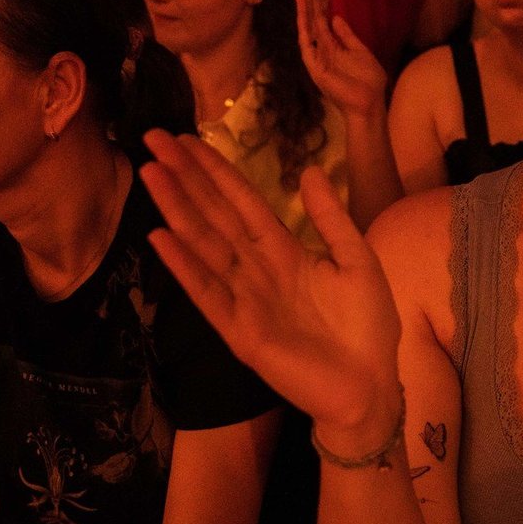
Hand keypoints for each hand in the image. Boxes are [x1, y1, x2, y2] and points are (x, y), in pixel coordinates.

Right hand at [140, 130, 401, 448]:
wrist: (370, 385)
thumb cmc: (368, 326)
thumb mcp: (357, 260)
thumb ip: (330, 219)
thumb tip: (308, 171)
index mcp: (284, 251)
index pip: (242, 201)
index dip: (216, 171)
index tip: (186, 140)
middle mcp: (257, 270)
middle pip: (214, 214)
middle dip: (185, 177)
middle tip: (153, 138)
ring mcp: (244, 299)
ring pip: (204, 245)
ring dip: (177, 209)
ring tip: (151, 174)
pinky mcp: (239, 332)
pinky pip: (207, 294)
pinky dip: (183, 266)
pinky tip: (160, 237)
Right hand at [296, 0, 387, 119]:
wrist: (369, 103)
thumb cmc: (368, 81)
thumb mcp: (360, 51)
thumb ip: (347, 36)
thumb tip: (336, 17)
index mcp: (333, 47)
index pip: (321, 22)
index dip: (315, 5)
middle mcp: (322, 50)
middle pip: (312, 23)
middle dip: (307, 3)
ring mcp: (317, 59)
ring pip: (307, 31)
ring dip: (303, 13)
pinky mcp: (315, 68)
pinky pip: (307, 47)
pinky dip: (304, 32)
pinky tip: (302, 17)